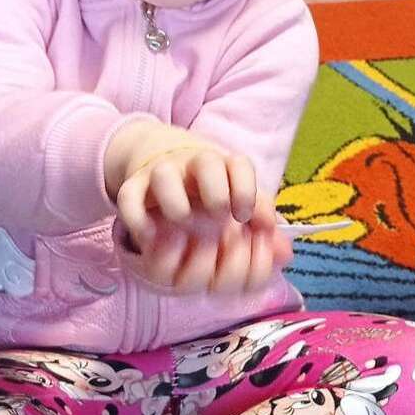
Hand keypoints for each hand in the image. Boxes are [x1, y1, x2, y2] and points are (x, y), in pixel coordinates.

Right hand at [104, 123, 290, 294]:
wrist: (162, 161)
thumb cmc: (208, 192)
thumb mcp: (236, 201)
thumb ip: (259, 225)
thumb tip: (286, 252)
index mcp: (223, 165)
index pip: (239, 163)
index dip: (246, 191)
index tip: (245, 218)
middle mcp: (192, 163)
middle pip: (207, 162)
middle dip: (217, 195)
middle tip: (219, 221)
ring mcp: (161, 172)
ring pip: (165, 175)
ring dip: (178, 204)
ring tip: (185, 225)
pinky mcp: (134, 187)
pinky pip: (128, 198)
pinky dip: (139, 220)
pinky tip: (153, 240)